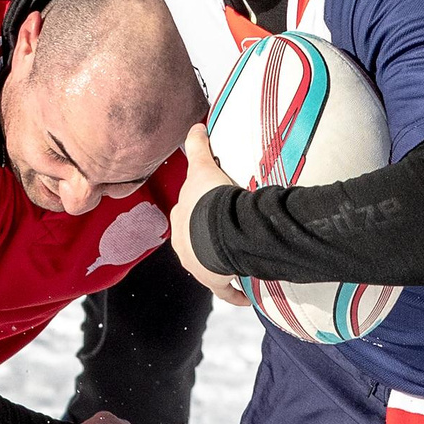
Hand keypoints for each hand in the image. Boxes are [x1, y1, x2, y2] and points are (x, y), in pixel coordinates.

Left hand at [167, 124, 249, 306]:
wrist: (217, 231)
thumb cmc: (207, 201)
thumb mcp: (202, 168)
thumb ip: (197, 147)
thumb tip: (195, 127)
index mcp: (180, 221)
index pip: (185, 215)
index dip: (197, 211)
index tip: (208, 211)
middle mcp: (184, 246)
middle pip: (195, 242)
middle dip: (206, 239)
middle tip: (224, 235)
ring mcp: (198, 265)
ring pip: (209, 265)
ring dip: (220, 263)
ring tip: (236, 261)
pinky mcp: (214, 281)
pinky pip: (226, 290)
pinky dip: (235, 293)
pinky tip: (244, 296)